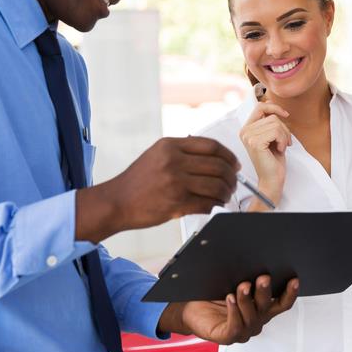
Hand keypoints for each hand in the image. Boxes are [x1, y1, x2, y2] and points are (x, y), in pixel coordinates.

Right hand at [76, 136, 237, 242]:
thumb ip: (182, 152)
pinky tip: (214, 206)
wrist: (116, 202)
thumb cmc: (137, 181)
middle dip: (231, 177)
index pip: (211, 146)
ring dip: (226, 193)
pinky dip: (215, 206)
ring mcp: (175, 182)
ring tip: (226, 196)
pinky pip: (207, 204)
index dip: (229, 156)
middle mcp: (173, 161)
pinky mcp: (176, 203)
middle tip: (234, 183)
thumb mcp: (156, 155)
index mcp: (170, 146)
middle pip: (218, 166)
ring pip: (216, 186)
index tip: (235, 164)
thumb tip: (214, 157)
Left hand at [157, 275, 298, 344]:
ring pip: (251, 316)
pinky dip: (234, 311)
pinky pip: (235, 326)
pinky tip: (230, 299)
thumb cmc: (213, 294)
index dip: (290, 292)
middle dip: (265, 292)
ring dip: (247, 300)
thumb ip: (245, 274)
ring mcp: (244, 330)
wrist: (191, 308)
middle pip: (267, 307)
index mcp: (262, 308)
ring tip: (242, 286)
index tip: (294, 279)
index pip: (282, 302)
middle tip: (263, 277)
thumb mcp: (232, 281)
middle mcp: (257, 320)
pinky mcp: (228, 337)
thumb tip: (254, 256)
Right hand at [238, 102, 291, 204]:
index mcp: (247, 129)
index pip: (259, 107)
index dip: (274, 108)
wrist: (272, 179)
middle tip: (284, 143)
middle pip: (272, 116)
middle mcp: (245, 131)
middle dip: (284, 129)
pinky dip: (283, 140)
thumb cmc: (273, 160)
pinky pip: (276, 131)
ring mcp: (248, 136)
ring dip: (284, 136)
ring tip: (281, 147)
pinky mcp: (255, 142)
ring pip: (276, 123)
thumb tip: (269, 102)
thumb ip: (270, 121)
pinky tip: (279, 150)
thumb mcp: (273, 136)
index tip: (285, 115)